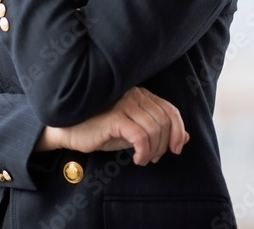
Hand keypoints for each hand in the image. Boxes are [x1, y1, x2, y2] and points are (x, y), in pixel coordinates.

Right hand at [35, 87, 188, 165]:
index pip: (170, 110)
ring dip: (154, 150)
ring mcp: (123, 104)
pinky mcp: (114, 117)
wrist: (67, 131)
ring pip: (155, 129)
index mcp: (140, 94)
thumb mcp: (131, 132)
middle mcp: (134, 94)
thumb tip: (186, 138)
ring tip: (143, 159)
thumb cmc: (98, 130)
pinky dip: (144, 151)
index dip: (178, 131)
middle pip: (165, 121)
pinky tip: (137, 159)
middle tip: (154, 158)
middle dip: (165, 144)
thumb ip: (157, 132)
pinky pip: (141, 136)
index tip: (175, 149)